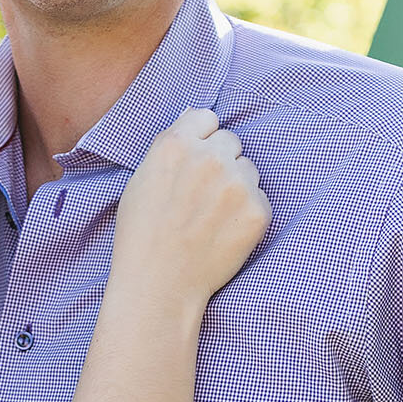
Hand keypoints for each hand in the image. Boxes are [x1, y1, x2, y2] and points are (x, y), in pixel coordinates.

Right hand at [112, 109, 270, 306]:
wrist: (159, 285)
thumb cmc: (143, 235)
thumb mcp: (142, 178)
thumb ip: (171, 144)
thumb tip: (195, 116)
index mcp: (175, 145)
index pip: (206, 118)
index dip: (200, 140)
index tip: (194, 162)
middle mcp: (209, 158)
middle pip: (230, 141)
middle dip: (220, 161)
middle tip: (202, 195)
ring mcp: (237, 184)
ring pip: (248, 169)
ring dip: (236, 185)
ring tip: (211, 217)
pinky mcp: (258, 211)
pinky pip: (260, 197)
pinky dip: (247, 212)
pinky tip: (224, 232)